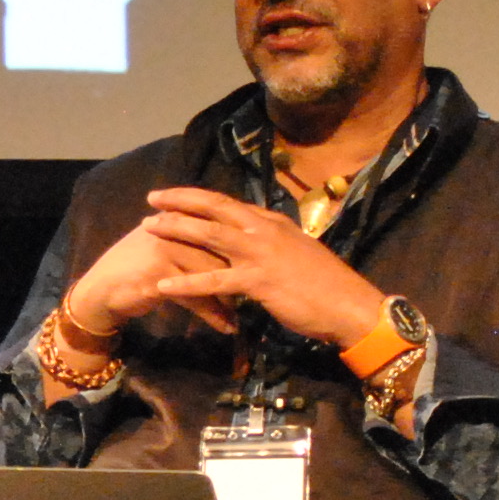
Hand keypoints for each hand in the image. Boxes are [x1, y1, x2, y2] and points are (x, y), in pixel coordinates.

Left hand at [129, 187, 395, 349]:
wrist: (350, 305)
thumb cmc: (326, 284)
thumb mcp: (298, 252)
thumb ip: (274, 243)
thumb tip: (258, 240)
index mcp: (273, 222)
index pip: (229, 203)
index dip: (200, 198)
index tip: (176, 194)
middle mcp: (264, 230)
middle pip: (214, 208)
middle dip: (180, 201)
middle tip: (152, 199)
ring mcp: (260, 253)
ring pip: (209, 235)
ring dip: (176, 229)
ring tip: (148, 227)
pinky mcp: (258, 280)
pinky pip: (214, 280)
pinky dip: (186, 282)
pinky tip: (163, 284)